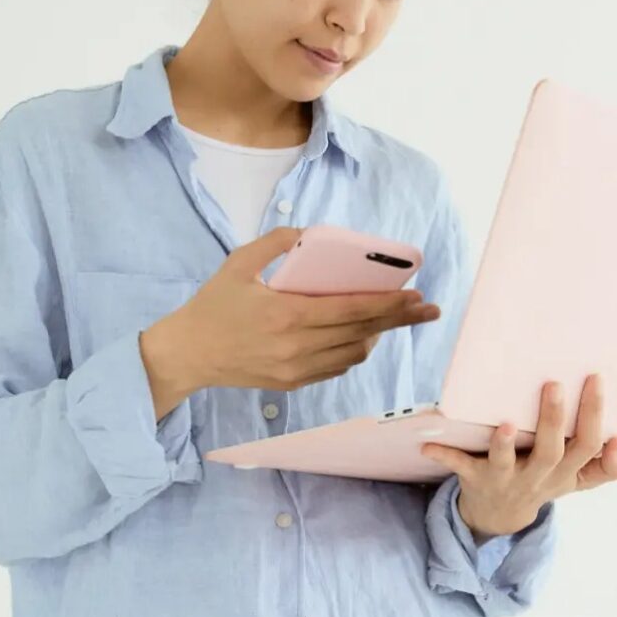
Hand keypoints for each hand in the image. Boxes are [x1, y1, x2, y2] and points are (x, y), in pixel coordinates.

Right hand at [146, 226, 440, 398]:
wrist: (188, 354)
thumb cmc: (213, 305)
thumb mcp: (239, 263)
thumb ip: (276, 242)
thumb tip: (309, 233)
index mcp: (286, 314)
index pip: (351, 310)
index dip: (389, 304)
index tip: (416, 295)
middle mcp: (296, 346)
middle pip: (362, 333)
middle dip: (400, 320)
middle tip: (428, 310)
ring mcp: (296, 369)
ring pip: (354, 354)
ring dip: (377, 335)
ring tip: (392, 318)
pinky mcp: (292, 383)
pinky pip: (336, 367)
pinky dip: (354, 350)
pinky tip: (362, 336)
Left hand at [420, 373, 616, 536]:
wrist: (499, 517)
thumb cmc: (543, 482)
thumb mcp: (577, 480)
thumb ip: (605, 467)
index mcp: (565, 473)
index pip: (587, 445)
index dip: (594, 417)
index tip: (596, 382)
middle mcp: (537, 477)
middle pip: (551, 452)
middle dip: (553, 420)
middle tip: (553, 384)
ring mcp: (505, 479)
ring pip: (507, 463)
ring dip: (505, 445)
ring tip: (505, 424)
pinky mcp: (474, 480)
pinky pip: (459, 467)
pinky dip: (444, 455)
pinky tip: (427, 443)